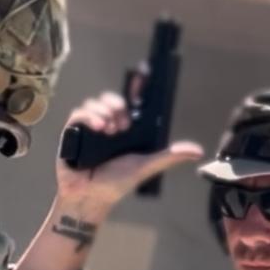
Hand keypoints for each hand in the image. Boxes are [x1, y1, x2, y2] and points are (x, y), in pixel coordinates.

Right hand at [57, 91, 203, 207]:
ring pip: (94, 103)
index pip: (132, 101)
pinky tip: (98, 126)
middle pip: (112, 98)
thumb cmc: (116, 183)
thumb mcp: (146, 166)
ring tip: (110, 129)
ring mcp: (88, 128)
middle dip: (119, 103)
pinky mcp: (72, 133)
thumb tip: (198, 151)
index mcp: (125, 130)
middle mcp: (108, 125)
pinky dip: (89, 116)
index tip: (143, 72)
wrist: (90, 198)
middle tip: (125, 123)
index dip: (137, 85)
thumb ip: (169, 156)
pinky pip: (78, 114)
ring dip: (104, 110)